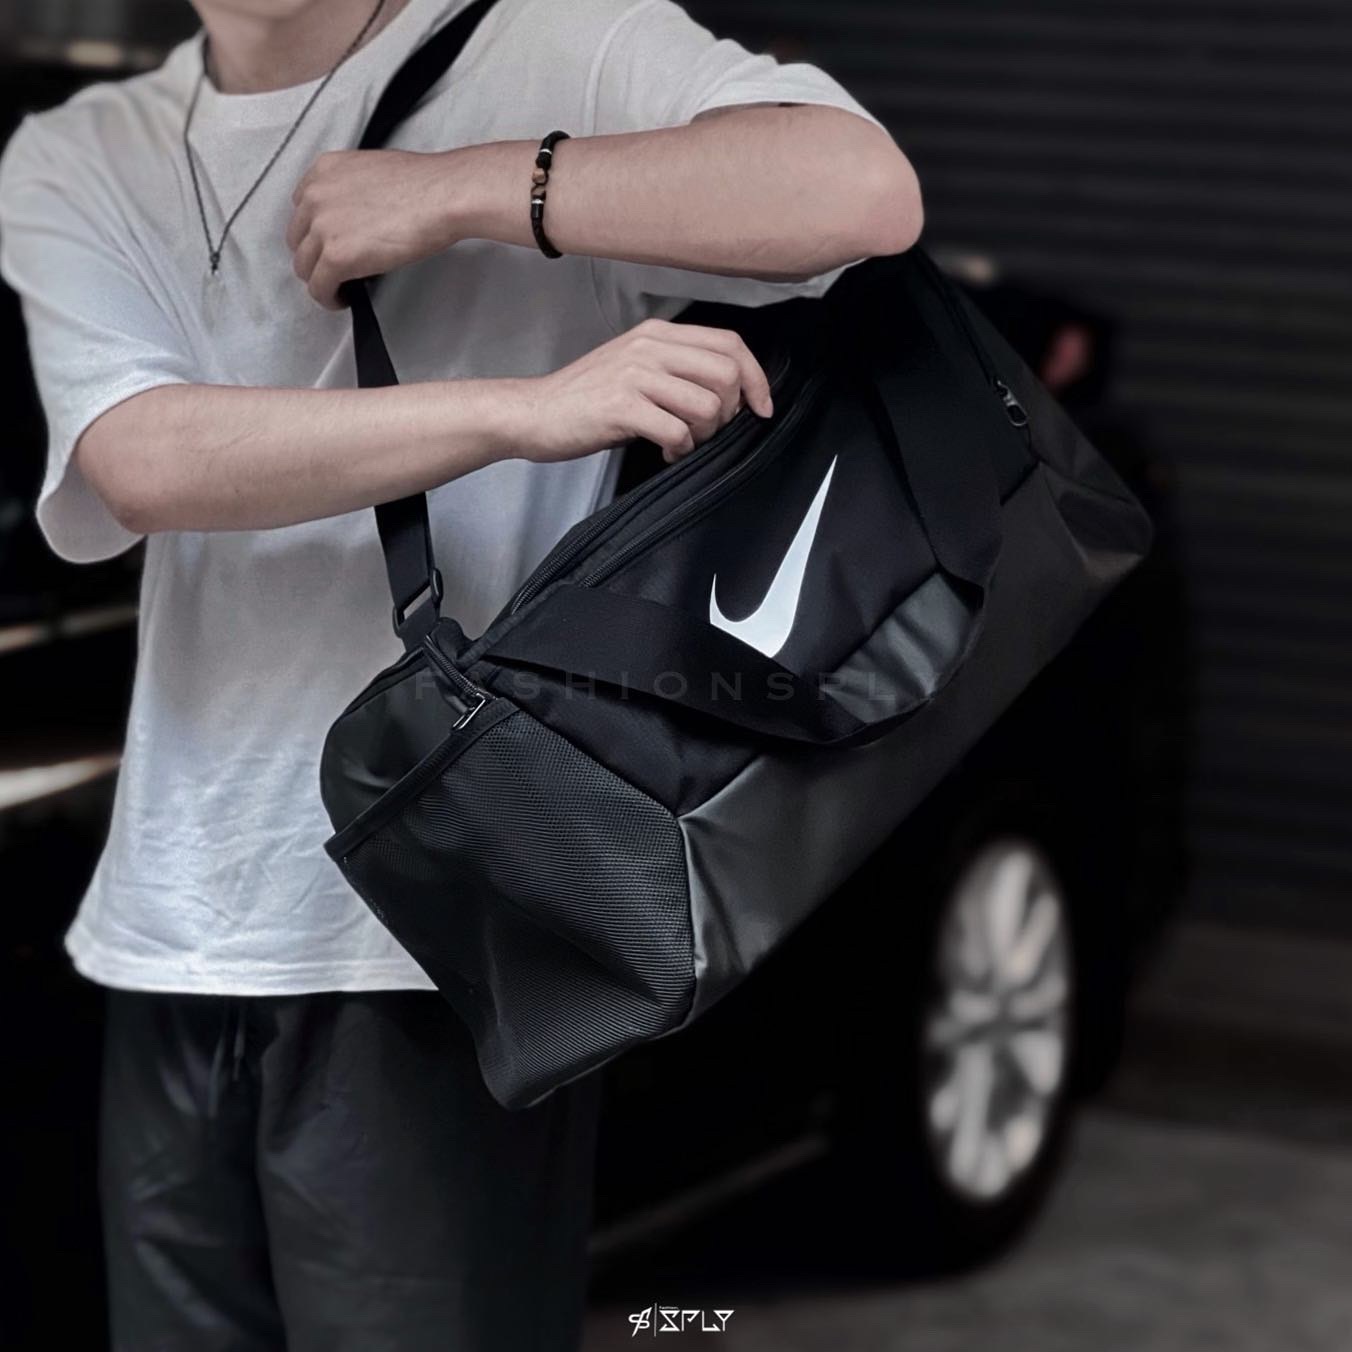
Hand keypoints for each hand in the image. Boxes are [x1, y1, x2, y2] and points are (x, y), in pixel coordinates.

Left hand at [287, 149, 457, 308]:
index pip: (302, 209)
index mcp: (324, 170)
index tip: (331, 244)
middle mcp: (315, 196)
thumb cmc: (423, 184)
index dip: (316, 232)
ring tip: (342, 288)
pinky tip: (344, 299)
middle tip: (337, 270)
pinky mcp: (336, 257)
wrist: (441, 196)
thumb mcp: (372, 172)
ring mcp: (322, 228)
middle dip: (316, 257)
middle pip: (298, 240)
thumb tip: (355, 218)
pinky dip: (329, 298)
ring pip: (305, 267)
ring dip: (321, 279)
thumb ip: (351, 191)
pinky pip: (319, 288)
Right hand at [510, 318, 773, 464]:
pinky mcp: (622, 406)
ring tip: (681, 442)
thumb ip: (676, 369)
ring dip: (704, 434)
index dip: (756, 378)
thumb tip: (727, 393)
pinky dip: (679, 449)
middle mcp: (649, 346)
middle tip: (706, 431)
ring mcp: (635, 374)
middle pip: (726, 373)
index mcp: (658, 333)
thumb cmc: (586, 399)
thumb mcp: (634, 368)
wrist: (533, 413)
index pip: (730, 343)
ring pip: (707, 405)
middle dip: (729, 412)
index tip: (761, 408)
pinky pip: (678, 431)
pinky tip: (663, 451)